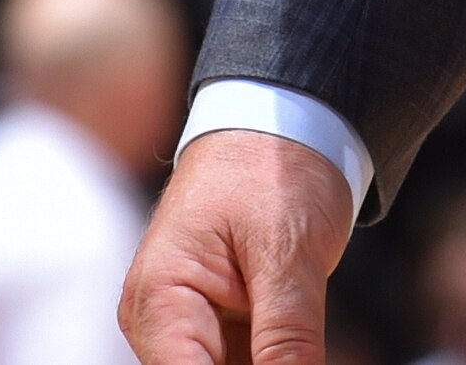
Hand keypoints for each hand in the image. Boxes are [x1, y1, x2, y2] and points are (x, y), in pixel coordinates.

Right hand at [123, 128, 349, 364]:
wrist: (287, 123)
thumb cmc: (272, 165)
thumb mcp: (288, 251)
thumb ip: (288, 334)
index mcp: (159, 299)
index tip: (284, 364)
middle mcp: (165, 323)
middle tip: (303, 351)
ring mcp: (196, 329)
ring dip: (275, 362)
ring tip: (301, 333)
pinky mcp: (228, 329)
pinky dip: (280, 361)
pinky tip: (305, 349)